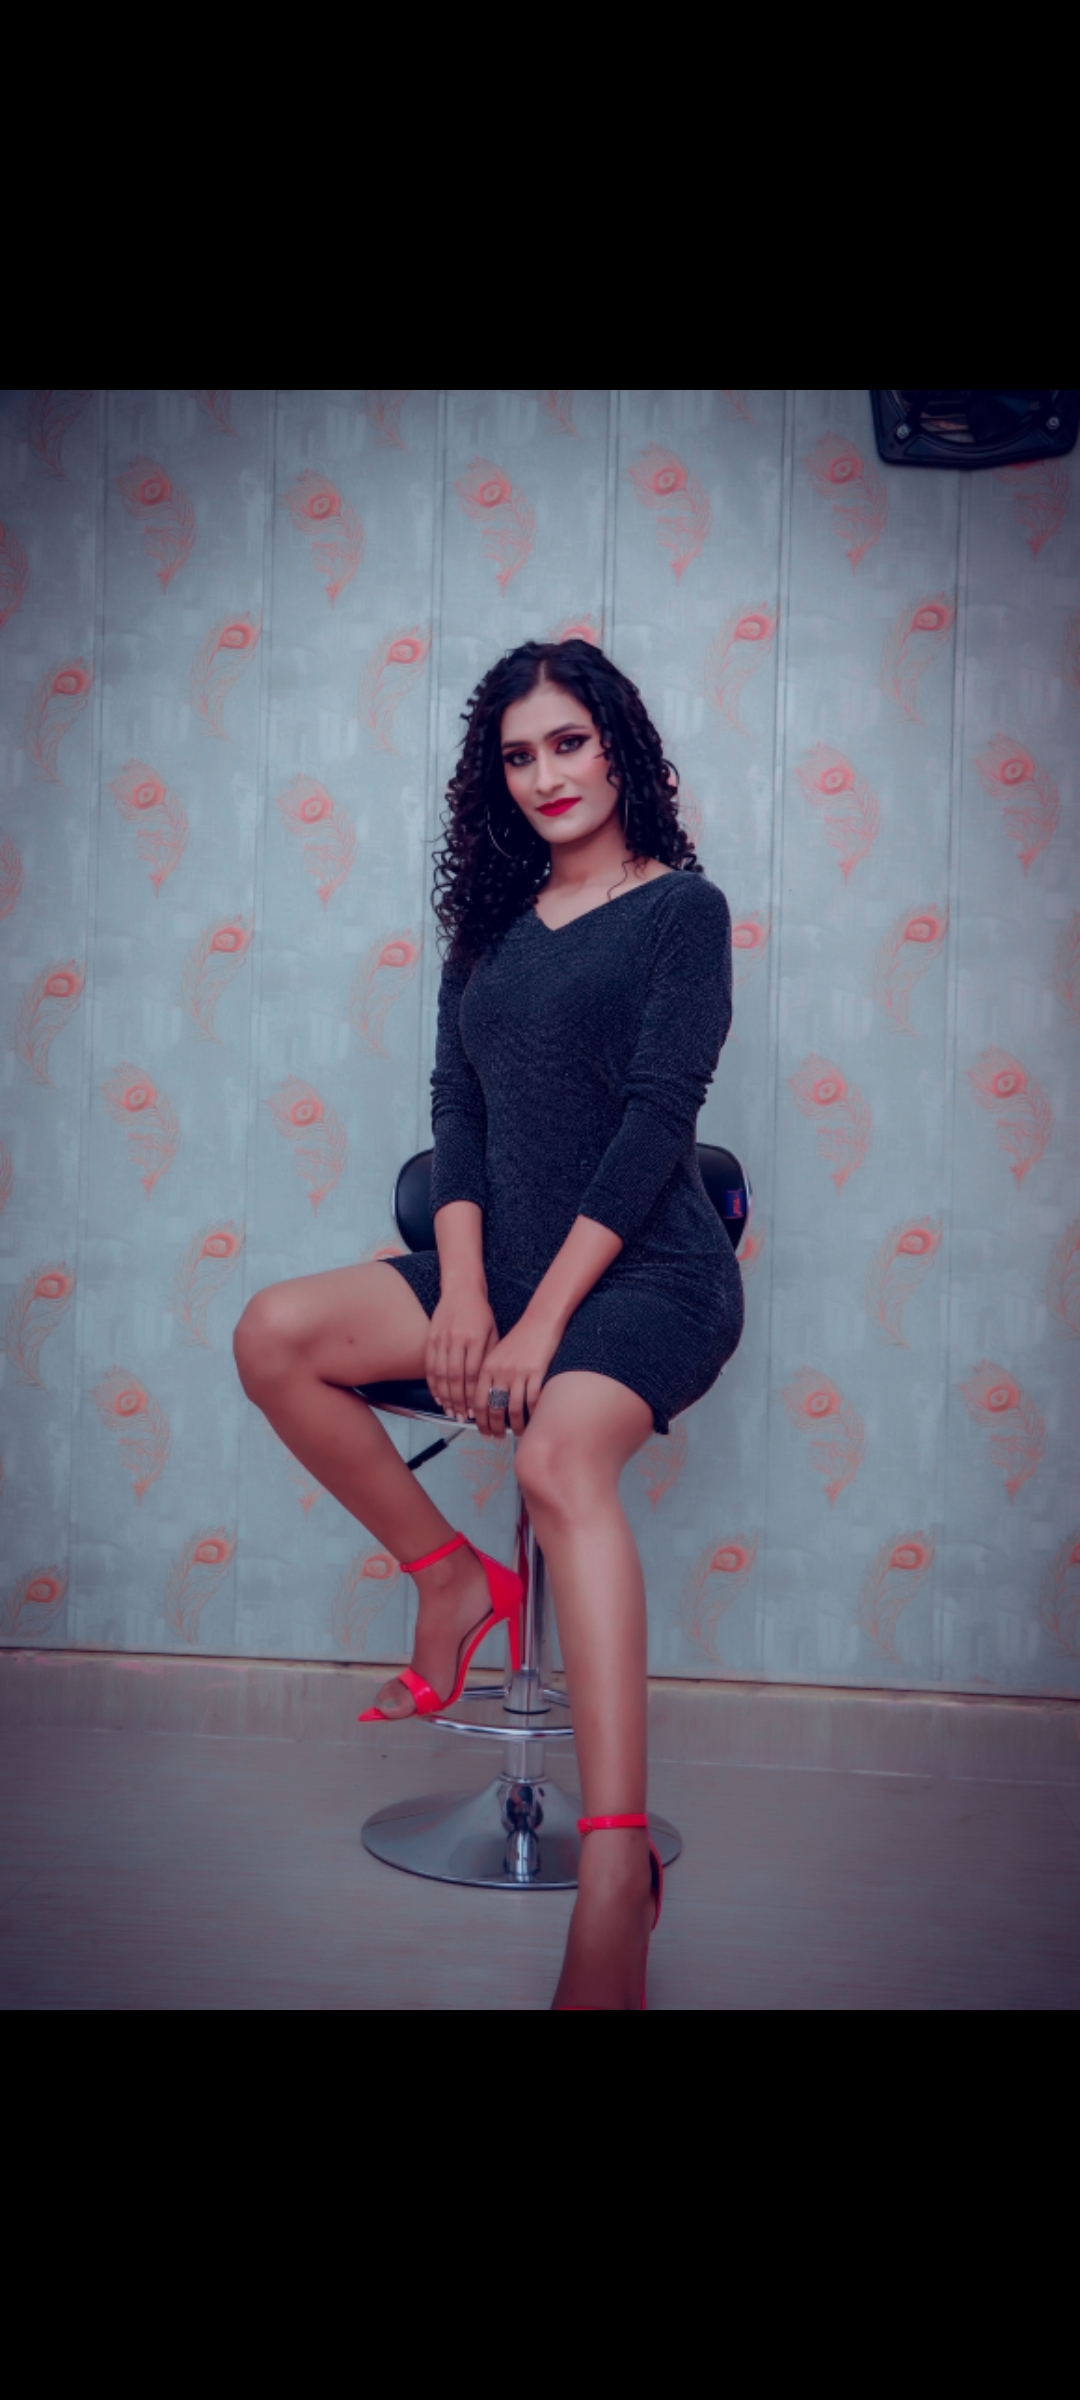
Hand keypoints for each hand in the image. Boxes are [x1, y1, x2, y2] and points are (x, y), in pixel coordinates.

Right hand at [426, 1284, 497, 1421]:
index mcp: (476, 1339)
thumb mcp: (492, 1332)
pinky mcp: (431, 1337)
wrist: (461, 1289)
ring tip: (450, 1411)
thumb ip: (489, 1356)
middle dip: (458, 1401)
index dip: (473, 1395)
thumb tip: (489, 1385)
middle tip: (461, 1417)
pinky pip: (430, 1365)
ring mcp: (442, 1338)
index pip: (473, 1374)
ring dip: (445, 1396)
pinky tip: (437, 1396)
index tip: (476, 1410)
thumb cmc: (481, 1313)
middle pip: (456, 1377)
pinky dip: (432, 1383)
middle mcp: (458, 1339)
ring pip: (441, 1374)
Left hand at [473, 1309, 562, 1438]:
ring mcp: (518, 1373)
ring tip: (518, 1433)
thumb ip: (490, 1375)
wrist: (540, 1321)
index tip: (482, 1432)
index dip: (479, 1421)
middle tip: (498, 1438)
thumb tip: (485, 1401)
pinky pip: (533, 1401)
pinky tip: (534, 1420)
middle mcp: (500, 1372)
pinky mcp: (536, 1373)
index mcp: (487, 1368)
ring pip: (514, 1409)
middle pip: (494, 1408)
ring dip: (516, 1426)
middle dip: (495, 1427)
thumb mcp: (497, 1354)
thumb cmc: (519, 1339)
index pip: (479, 1401)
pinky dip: (533, 1414)